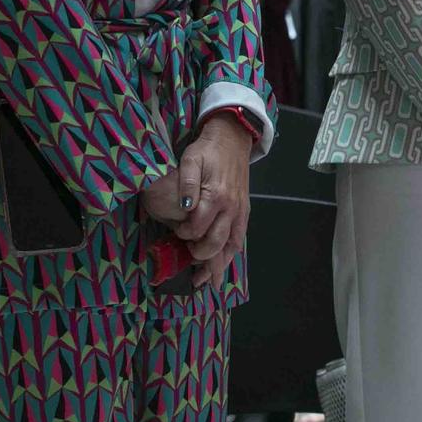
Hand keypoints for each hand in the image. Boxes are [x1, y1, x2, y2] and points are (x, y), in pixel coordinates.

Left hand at [173, 114, 255, 287]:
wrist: (232, 139)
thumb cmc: (207, 150)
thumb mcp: (191, 159)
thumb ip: (186, 183)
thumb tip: (185, 209)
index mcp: (216, 196)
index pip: (198, 227)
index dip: (185, 234)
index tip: (177, 232)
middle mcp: (231, 207)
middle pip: (216, 243)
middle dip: (201, 257)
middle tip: (188, 260)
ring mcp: (240, 211)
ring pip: (231, 246)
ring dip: (219, 266)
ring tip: (207, 282)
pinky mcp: (244, 211)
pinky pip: (240, 238)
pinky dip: (231, 254)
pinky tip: (223, 263)